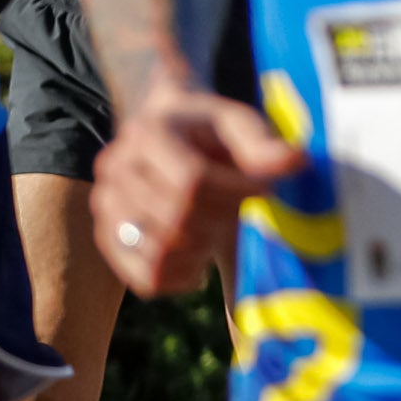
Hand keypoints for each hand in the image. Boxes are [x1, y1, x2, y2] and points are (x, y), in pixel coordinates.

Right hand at [94, 86, 305, 298]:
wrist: (165, 131)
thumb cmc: (209, 130)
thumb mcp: (237, 122)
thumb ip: (261, 143)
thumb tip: (295, 161)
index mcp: (149, 134)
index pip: (191, 181)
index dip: (236, 193)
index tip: (263, 189)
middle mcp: (116, 169)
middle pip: (177, 220)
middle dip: (222, 221)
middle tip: (240, 212)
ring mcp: (106, 206)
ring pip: (160, 252)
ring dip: (203, 251)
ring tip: (217, 231)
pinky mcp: (108, 236)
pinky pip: (145, 278)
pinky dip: (181, 277)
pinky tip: (200, 260)